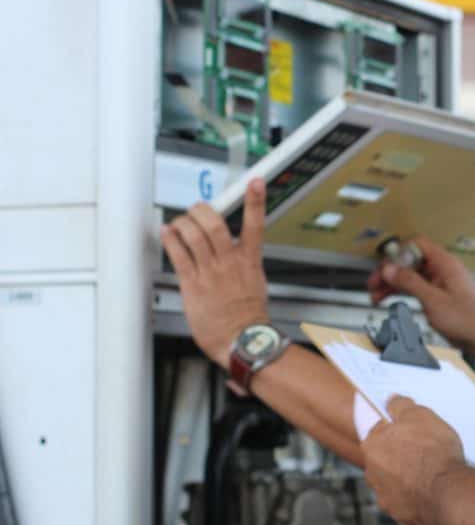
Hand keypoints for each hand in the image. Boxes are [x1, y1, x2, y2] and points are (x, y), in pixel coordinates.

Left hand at [161, 178, 270, 369]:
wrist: (242, 340)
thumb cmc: (247, 318)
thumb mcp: (254, 285)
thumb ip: (243, 266)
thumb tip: (236, 257)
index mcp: (249, 262)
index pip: (255, 225)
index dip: (255, 201)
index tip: (254, 183)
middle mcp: (230, 263)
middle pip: (215, 224)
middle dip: (203, 210)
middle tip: (198, 209)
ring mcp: (211, 273)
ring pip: (195, 235)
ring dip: (184, 222)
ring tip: (180, 221)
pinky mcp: (193, 284)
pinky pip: (179, 255)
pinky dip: (171, 239)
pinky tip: (167, 232)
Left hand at [363, 395, 466, 524]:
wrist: (448, 492)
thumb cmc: (433, 453)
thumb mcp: (420, 415)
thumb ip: (401, 406)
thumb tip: (392, 400)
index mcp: (372, 446)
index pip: (378, 431)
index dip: (395, 428)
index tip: (408, 428)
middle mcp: (373, 474)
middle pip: (385, 458)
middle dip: (401, 453)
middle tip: (424, 448)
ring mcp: (386, 497)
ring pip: (395, 482)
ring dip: (409, 477)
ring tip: (432, 471)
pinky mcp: (400, 515)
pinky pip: (408, 501)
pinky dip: (418, 496)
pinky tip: (433, 489)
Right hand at [366, 236, 474, 363]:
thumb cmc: (465, 320)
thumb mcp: (432, 300)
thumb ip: (409, 282)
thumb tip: (389, 268)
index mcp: (445, 264)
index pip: (417, 245)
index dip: (399, 253)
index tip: (384, 267)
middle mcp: (444, 270)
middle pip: (412, 261)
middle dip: (391, 272)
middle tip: (374, 284)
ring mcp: (443, 283)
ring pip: (413, 276)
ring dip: (394, 284)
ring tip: (376, 296)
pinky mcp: (442, 296)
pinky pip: (419, 287)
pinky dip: (404, 292)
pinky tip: (392, 300)